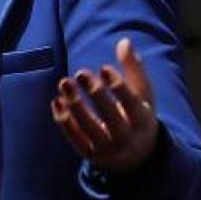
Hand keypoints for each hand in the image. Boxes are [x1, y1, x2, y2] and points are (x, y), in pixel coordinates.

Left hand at [50, 37, 159, 173]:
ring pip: (89, 129)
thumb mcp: (142, 94)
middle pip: (111, 116)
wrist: (136, 158)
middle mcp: (127, 138)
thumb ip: (133, 68)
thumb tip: (124, 41)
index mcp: (143, 121)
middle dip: (95, 94)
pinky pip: (75, 139)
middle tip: (80, 73)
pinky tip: (57, 101)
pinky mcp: (90, 154)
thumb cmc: (137, 116)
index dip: (119, 86)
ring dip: (75, 106)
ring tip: (64, 83)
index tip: (103, 68)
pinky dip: (65, 121)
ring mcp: (108, 149)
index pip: (132, 104)